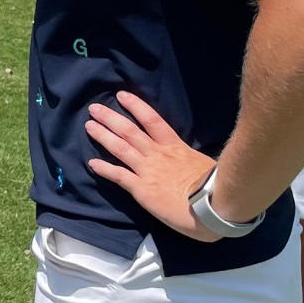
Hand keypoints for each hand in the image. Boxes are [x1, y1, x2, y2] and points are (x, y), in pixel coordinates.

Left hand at [84, 91, 219, 241]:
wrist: (212, 206)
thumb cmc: (214, 187)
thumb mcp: (202, 163)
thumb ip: (188, 158)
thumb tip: (186, 157)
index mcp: (174, 146)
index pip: (152, 119)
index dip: (135, 106)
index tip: (121, 95)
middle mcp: (157, 154)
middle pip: (130, 130)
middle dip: (110, 118)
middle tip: (94, 108)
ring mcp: (148, 171)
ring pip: (121, 148)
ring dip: (103, 136)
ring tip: (89, 126)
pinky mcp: (141, 190)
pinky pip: (119, 176)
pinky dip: (104, 169)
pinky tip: (92, 164)